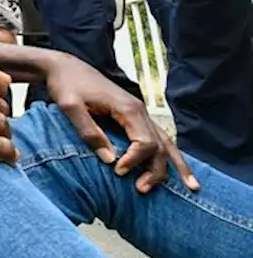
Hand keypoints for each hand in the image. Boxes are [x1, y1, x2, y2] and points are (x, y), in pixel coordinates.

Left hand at [42, 51, 199, 192]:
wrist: (66, 67)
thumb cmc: (67, 85)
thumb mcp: (70, 107)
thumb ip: (89, 131)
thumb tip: (109, 160)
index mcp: (127, 108)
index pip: (144, 142)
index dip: (135, 161)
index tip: (118, 172)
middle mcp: (139, 110)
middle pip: (160, 145)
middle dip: (155, 170)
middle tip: (141, 190)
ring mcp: (139, 113)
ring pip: (166, 141)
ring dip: (176, 165)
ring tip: (191, 187)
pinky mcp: (134, 116)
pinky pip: (158, 136)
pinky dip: (169, 153)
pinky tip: (177, 168)